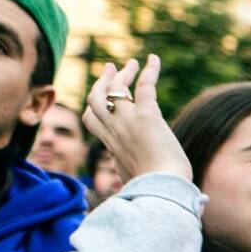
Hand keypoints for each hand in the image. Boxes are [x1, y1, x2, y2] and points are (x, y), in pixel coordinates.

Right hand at [83, 57, 189, 182]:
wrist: (159, 191)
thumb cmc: (152, 190)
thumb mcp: (130, 179)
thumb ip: (126, 171)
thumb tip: (128, 177)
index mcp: (110, 145)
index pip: (91, 119)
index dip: (94, 104)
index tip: (101, 94)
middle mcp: (114, 131)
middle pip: (96, 99)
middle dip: (102, 81)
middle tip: (112, 68)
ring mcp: (128, 122)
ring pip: (116, 89)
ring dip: (124, 74)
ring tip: (133, 63)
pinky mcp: (147, 116)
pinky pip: (145, 87)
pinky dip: (149, 71)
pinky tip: (153, 60)